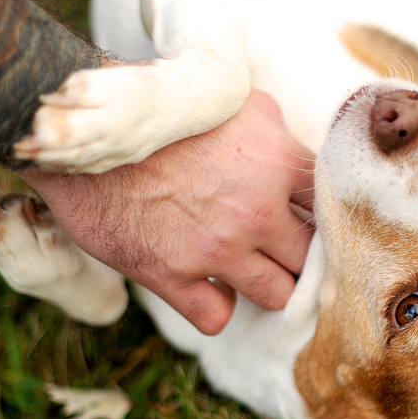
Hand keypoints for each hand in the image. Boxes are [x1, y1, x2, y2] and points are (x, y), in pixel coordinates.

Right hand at [18, 90, 315, 334]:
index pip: (332, 209)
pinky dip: (215, 305)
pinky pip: (218, 317)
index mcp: (277, 163)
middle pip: (310, 260)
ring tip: (245, 268)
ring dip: (264, 284)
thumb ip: (275, 131)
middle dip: (297, 257)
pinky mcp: (173, 276)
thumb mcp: (232, 101)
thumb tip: (296, 151)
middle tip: (276, 249)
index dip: (320, 218)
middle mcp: (255, 211)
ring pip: (277, 295)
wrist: (85, 136)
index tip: (304, 221)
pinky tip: (206, 285)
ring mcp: (216, 248)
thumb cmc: (160, 115)